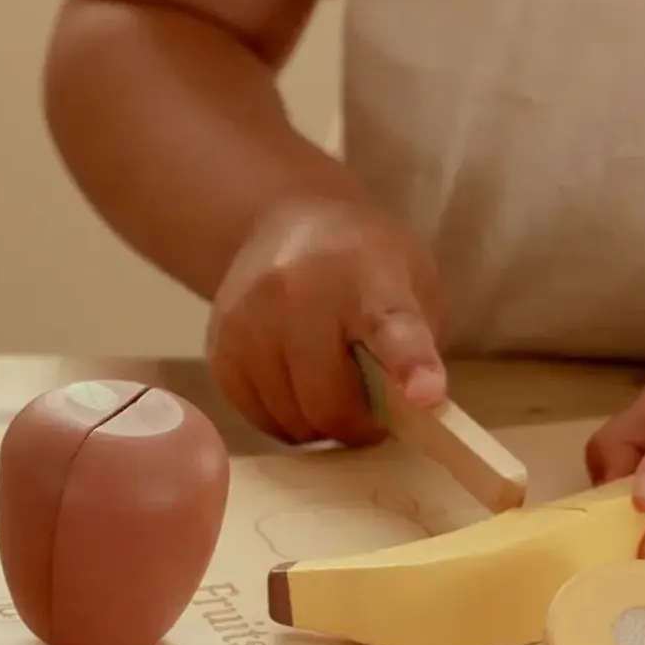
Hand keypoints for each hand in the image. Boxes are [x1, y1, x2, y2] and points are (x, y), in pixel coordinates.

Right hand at [206, 192, 448, 446]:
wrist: (285, 221)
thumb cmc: (364, 260)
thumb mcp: (414, 279)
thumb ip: (422, 343)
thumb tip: (415, 408)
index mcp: (369, 279)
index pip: (392, 328)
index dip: (411, 365)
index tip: (426, 395)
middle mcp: (300, 296)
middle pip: (329, 402)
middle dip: (357, 423)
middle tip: (369, 408)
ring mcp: (250, 323)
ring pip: (291, 420)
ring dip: (319, 421)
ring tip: (330, 385)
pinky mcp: (218, 349)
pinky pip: (258, 419)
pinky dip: (284, 417)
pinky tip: (295, 382)